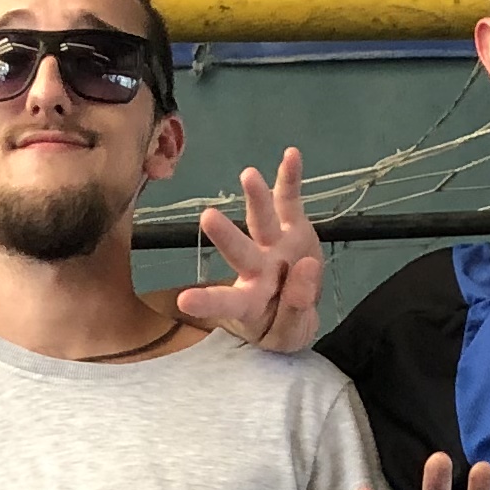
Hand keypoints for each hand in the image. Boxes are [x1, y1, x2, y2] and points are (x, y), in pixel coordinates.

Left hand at [172, 148, 324, 351]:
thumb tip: (306, 267)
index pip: (228, 302)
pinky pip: (290, 201)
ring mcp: (273, 245)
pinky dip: (290, 179)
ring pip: (261, 220)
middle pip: (240, 252)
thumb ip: (297, 307)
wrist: (301, 308)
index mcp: (249, 302)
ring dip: (257, 198)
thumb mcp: (291, 334)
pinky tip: (291, 155)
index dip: (208, 302)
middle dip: (226, 236)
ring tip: (249, 175)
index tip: (183, 301)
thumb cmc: (283, 325)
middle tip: (207, 217)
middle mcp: (257, 269)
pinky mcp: (292, 228)